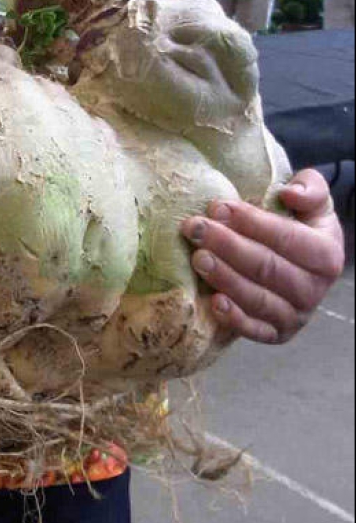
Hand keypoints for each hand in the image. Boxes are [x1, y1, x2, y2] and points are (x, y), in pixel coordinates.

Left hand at [180, 169, 344, 343]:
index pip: (286, 238)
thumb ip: (311, 188)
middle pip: (267, 268)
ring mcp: (296, 315)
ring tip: (197, 258)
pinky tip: (213, 302)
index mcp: (327, 255)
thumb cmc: (300, 226)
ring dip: (225, 279)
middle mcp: (314, 289)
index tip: (218, 207)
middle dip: (228, 246)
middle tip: (196, 229)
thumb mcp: (314, 200)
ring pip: (258, 299)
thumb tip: (290, 194)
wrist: (302, 265)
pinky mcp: (276, 334)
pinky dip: (234, 319)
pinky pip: (255, 331)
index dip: (251, 222)